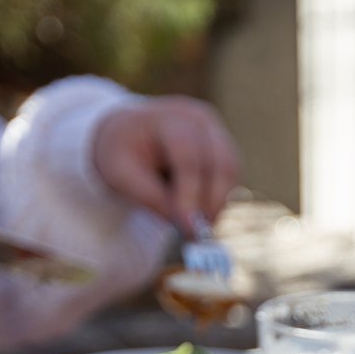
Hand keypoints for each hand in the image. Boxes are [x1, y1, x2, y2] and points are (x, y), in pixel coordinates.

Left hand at [91, 96, 238, 233]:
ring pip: (232, 172)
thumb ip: (152, 198)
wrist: (130, 132)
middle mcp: (200, 120)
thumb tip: (187, 225)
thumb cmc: (124, 153)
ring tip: (198, 226)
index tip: (188, 227)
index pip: (188, 157)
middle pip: (221, 163)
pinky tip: (202, 212)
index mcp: (168, 119)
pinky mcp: (225, 148)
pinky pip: (232, 177)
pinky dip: (220, 198)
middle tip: (198, 234)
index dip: (190, 194)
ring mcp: (217, 131)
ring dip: (219, 203)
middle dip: (212, 202)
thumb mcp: (122, 176)